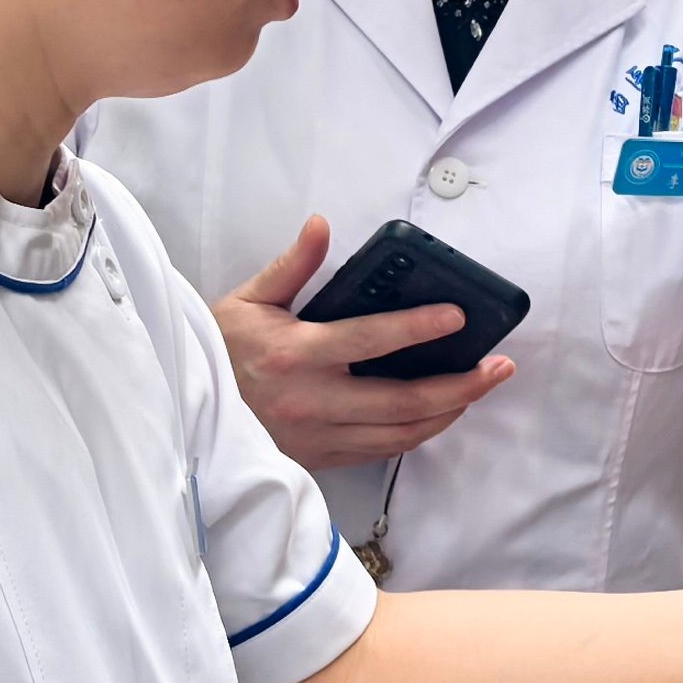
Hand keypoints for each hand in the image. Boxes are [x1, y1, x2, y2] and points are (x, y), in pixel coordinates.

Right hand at [216, 216, 515, 471]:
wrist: (184, 409)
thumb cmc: (218, 348)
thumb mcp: (248, 299)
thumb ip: (292, 265)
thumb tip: (321, 225)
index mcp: (296, 355)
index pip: (370, 342)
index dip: (418, 329)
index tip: (459, 316)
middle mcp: (312, 401)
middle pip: (402, 401)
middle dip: (460, 385)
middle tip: (499, 366)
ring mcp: (317, 436)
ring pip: (399, 434)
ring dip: (448, 413)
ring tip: (481, 387)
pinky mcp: (319, 458)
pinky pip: (381, 450)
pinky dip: (417, 433)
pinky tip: (441, 412)